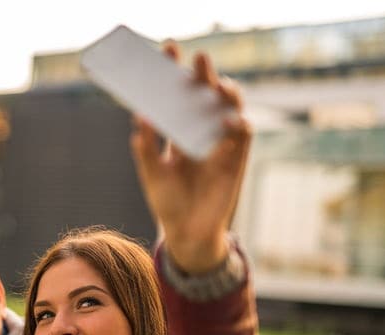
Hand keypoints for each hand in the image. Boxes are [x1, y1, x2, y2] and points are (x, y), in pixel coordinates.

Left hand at [130, 43, 251, 273]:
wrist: (187, 233)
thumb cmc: (168, 202)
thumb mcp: (151, 173)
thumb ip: (146, 147)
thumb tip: (140, 116)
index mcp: (178, 133)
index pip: (177, 96)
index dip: (174, 74)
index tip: (167, 51)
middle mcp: (201, 133)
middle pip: (204, 97)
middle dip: (203, 76)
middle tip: (197, 58)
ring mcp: (221, 145)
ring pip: (229, 109)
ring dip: (227, 94)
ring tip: (218, 85)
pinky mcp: (236, 160)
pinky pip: (243, 135)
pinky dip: (238, 124)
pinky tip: (228, 119)